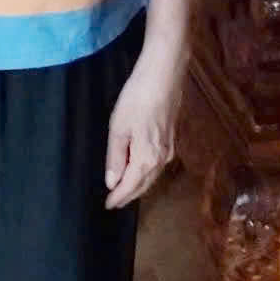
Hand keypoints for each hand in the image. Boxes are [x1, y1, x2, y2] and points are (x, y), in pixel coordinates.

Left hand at [104, 45, 185, 209]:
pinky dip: (147, 173)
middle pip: (144, 185)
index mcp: (146, 159)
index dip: (118, 197)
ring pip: (152, 176)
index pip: (130, 186)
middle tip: (115, 201)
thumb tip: (112, 182)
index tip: (107, 205)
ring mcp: (169, 149)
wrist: (164, 75)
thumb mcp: (118, 128)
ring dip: (138, 185)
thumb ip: (116, 157)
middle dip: (129, 195)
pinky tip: (140, 169)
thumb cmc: (137, 99)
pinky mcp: (172, 138)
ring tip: (125, 190)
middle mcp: (161, 160)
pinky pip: (157, 165)